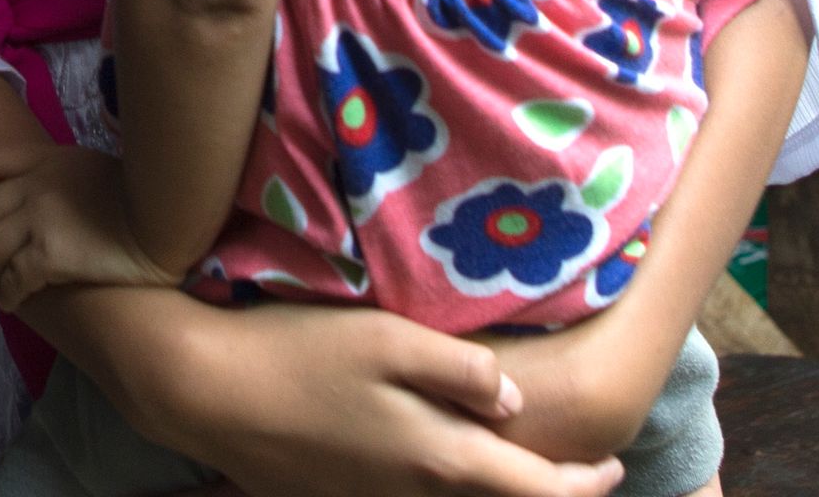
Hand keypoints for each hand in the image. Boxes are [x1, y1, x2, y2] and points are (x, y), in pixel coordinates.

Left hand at [0, 142, 173, 307]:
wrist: (163, 219)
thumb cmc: (138, 195)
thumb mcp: (92, 167)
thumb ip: (61, 176)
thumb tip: (43, 196)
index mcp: (44, 159)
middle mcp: (33, 186)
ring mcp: (37, 220)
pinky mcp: (48, 255)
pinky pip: (14, 279)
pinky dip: (7, 294)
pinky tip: (11, 303)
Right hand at [76, 292, 626, 496]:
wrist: (206, 392)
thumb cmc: (299, 353)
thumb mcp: (386, 338)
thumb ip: (458, 370)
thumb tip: (513, 401)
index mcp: (439, 458)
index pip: (535, 491)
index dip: (582, 485)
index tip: (612, 468)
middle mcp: (413, 495)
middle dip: (547, 492)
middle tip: (582, 473)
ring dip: (492, 488)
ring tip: (514, 462)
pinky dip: (441, 486)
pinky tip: (437, 459)